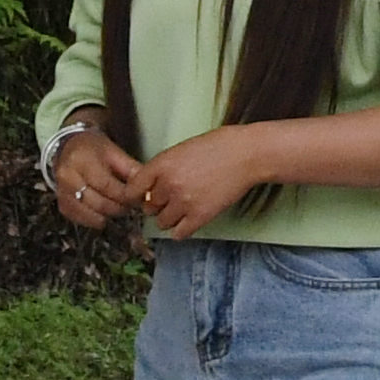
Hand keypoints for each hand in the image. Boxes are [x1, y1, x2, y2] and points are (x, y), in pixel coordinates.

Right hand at [46, 124, 147, 226]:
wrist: (68, 148)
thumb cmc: (92, 149)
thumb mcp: (113, 151)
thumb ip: (130, 168)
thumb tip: (146, 186)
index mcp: (82, 161)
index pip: (107, 186)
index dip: (125, 195)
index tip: (138, 198)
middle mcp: (68, 177)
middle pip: (99, 203)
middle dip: (119, 207)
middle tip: (131, 205)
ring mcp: (62, 192)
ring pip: (90, 214)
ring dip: (109, 215)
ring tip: (119, 208)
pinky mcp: (61, 204)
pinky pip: (79, 219)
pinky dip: (94, 220)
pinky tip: (104, 214)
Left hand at [134, 126, 279, 236]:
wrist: (246, 154)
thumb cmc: (218, 146)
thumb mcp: (182, 149)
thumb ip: (162, 167)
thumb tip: (148, 185)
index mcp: (162, 164)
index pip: (132, 189)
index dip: (135, 194)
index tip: (141, 196)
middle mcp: (168, 185)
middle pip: (148, 207)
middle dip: (157, 204)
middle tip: (171, 197)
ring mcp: (184, 202)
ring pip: (161, 222)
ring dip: (169, 217)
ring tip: (183, 207)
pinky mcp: (200, 216)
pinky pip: (179, 233)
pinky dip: (181, 229)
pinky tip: (189, 219)